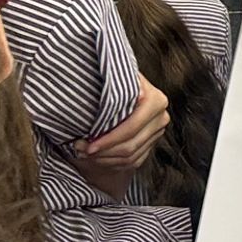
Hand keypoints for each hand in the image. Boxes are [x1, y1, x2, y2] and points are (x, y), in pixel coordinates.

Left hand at [74, 78, 169, 197]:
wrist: (124, 89)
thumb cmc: (114, 82)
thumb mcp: (114, 79)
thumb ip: (113, 85)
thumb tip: (115, 93)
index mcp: (155, 100)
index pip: (131, 127)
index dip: (108, 139)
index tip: (86, 144)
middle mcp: (160, 118)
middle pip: (130, 145)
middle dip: (102, 151)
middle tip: (80, 149)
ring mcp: (157, 133)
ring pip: (130, 157)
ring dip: (104, 158)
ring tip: (83, 152)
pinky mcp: (151, 144)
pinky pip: (132, 161)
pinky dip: (111, 163)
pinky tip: (96, 157)